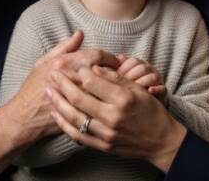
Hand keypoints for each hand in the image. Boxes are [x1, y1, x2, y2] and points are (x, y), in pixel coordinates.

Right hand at [4, 31, 120, 144]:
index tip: (116, 61)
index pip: (98, 55)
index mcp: (65, 62)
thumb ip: (64, 47)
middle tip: (122, 73)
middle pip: (105, 72)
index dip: (110, 57)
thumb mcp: (43, 62)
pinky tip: (112, 101)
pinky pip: (101, 106)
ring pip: (106, 89)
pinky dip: (109, 103)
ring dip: (115, 88)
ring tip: (119, 87)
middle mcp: (73, 78)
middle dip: (116, 72)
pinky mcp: (80, 113)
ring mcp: (77, 97)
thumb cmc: (33, 87)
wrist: (24, 117)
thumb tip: (80, 33)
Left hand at [46, 65, 186, 172]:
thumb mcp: (137, 89)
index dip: (78, 71)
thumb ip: (115, 78)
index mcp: (123, 99)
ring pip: (74, 117)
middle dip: (62, 84)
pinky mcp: (102, 145)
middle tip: (52, 73)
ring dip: (58, 102)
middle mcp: (113, 117)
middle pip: (79, 98)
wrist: (160, 140)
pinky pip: (77, 135)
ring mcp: (107, 133)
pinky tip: (56, 113)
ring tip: (48, 91)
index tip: (70, 63)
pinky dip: (64, 123)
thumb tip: (94, 66)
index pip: (93, 82)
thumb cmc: (150, 111)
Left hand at [116, 54, 166, 102]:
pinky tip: (149, 91)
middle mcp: (149, 71)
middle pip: (142, 68)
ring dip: (142, 83)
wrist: (145, 106)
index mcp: (139, 65)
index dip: (123, 69)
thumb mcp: (121, 79)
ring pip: (152, 77)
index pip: (132, 61)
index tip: (116, 78)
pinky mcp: (163, 91)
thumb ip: (116, 71)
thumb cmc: (129, 90)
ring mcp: (157, 80)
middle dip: (131, 77)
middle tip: (123, 86)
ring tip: (133, 91)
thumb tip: (112, 61)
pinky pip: (162, 88)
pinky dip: (156, 89)